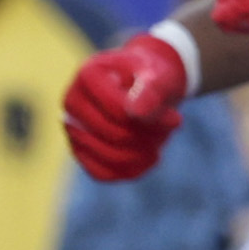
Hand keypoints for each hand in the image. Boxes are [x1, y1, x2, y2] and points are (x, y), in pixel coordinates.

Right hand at [61, 32, 196, 182]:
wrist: (144, 85)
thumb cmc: (151, 77)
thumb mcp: (158, 75)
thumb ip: (151, 89)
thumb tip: (136, 112)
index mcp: (88, 75)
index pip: (118, 111)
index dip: (152, 120)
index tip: (177, 119)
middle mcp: (72, 102)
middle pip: (114, 135)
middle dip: (149, 136)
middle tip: (169, 129)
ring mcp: (73, 128)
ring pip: (108, 158)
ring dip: (142, 154)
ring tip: (158, 142)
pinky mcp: (80, 150)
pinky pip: (101, 173)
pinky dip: (129, 171)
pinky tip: (149, 158)